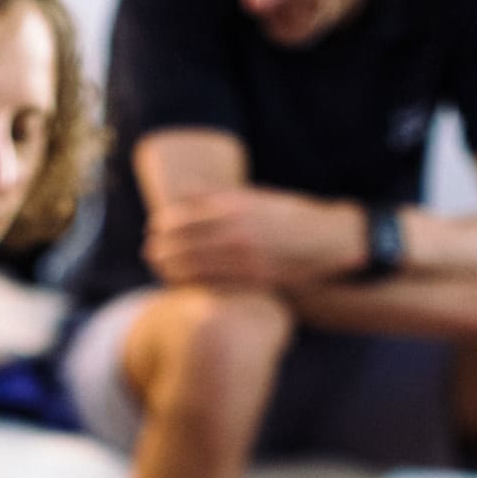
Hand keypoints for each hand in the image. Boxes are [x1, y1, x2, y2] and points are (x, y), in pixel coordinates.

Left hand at [143, 188, 363, 288]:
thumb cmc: (289, 215)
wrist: (327, 238)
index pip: (187, 214)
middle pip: (185, 241)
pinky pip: (216, 282)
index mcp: (236, 204)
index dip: (165, 223)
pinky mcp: (254, 278)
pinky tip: (183, 284)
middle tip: (149, 252)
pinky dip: (195, 283)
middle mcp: (238, 229)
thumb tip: (187, 193)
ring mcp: (245, 256)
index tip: (154, 227)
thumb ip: (220, 198)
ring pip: (195, 265)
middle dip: (162, 248)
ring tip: (158, 268)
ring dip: (171, 268)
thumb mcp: (255, 197)